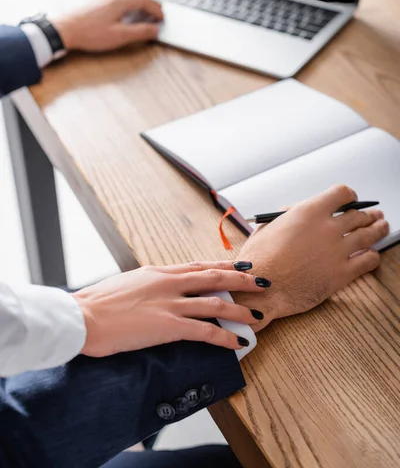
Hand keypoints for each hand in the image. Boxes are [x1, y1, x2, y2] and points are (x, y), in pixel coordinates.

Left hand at [53, 0, 162, 51]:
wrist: (66, 30)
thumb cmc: (91, 33)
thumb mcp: (120, 36)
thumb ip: (140, 32)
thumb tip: (155, 29)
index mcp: (121, 1)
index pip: (145, 1)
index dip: (156, 10)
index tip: (163, 18)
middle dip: (150, 5)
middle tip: (158, 15)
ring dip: (140, 4)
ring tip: (146, 14)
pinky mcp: (99, 4)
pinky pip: (120, 0)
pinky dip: (130, 6)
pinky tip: (127, 15)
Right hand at [72, 260, 266, 357]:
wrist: (84, 315)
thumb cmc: (99, 302)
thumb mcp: (128, 283)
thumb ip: (149, 283)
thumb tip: (157, 285)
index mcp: (159, 272)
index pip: (198, 265)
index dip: (223, 264)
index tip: (240, 263)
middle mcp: (169, 283)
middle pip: (214, 277)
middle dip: (241, 279)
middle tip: (260, 280)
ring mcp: (171, 304)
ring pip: (216, 303)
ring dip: (240, 309)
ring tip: (257, 315)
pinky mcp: (168, 326)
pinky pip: (205, 330)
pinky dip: (225, 336)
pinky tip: (238, 342)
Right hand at [233, 185, 388, 330]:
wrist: (260, 289)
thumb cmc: (259, 260)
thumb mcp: (267, 227)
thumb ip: (287, 215)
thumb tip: (297, 211)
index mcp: (308, 212)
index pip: (342, 194)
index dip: (349, 196)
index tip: (351, 200)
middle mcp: (327, 228)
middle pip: (358, 215)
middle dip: (367, 214)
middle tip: (373, 216)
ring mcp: (337, 251)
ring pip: (369, 235)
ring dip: (378, 229)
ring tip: (382, 227)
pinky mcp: (341, 274)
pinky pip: (368, 261)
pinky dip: (373, 256)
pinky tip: (372, 255)